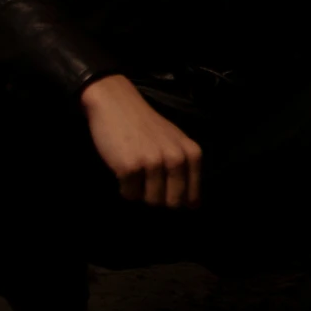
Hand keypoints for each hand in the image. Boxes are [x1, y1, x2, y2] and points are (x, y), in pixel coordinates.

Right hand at [81, 74, 202, 207]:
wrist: (116, 104)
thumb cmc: (146, 126)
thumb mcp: (175, 143)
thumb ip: (187, 171)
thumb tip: (194, 206)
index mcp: (191, 155)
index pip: (191, 197)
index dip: (177, 198)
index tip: (165, 188)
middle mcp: (176, 159)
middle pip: (171, 203)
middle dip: (158, 198)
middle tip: (147, 179)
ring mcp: (153, 163)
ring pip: (150, 201)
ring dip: (140, 192)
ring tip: (136, 171)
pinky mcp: (130, 167)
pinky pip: (129, 195)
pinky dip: (124, 188)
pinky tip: (122, 168)